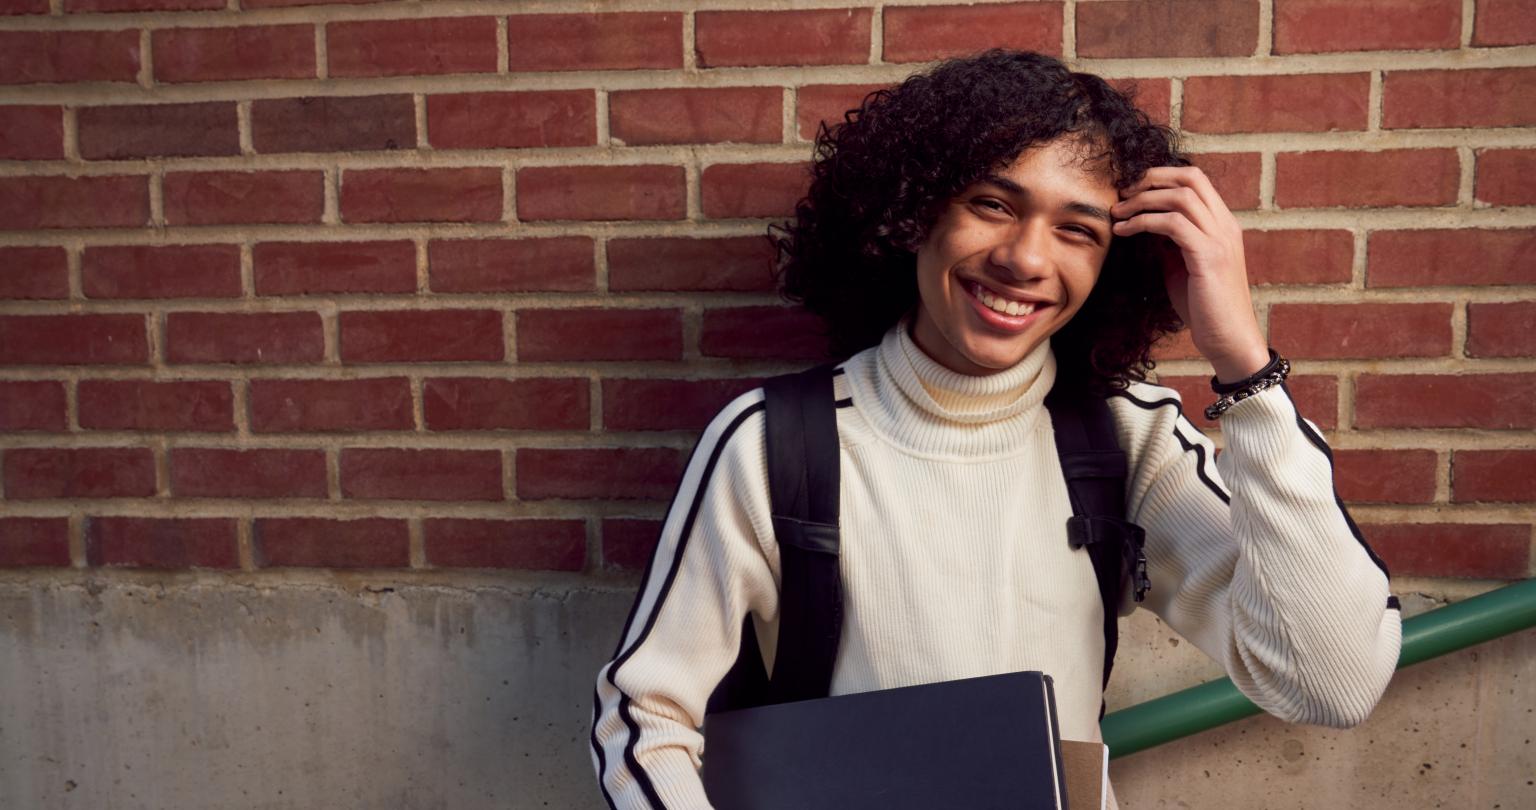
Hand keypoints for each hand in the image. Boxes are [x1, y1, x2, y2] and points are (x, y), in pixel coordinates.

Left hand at [1109, 166, 1269, 383]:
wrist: (1229, 340)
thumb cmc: (1204, 307)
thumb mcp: (1182, 267)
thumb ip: (1169, 243)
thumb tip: (1145, 226)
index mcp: (1221, 224)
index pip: (1194, 179)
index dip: (1160, 177)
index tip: (1130, 191)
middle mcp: (1225, 225)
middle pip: (1190, 177)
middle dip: (1149, 179)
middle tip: (1120, 195)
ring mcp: (1220, 239)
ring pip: (1179, 196)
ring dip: (1141, 201)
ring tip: (1116, 214)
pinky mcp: (1209, 257)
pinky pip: (1172, 224)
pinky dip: (1143, 222)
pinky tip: (1123, 232)